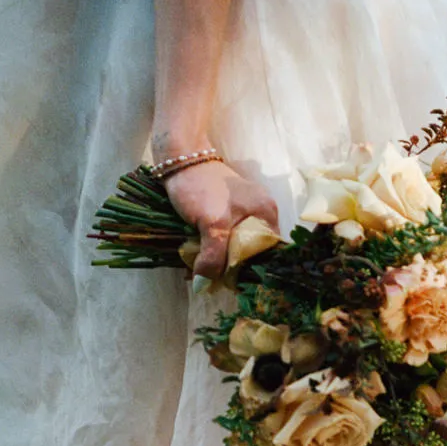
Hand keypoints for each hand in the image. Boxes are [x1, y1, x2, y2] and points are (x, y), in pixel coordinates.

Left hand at [163, 160, 279, 280]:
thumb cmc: (200, 186)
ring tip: (199, 270)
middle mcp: (262, 214)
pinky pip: (225, 238)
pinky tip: (197, 256)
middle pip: (251, 252)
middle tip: (208, 279)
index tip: (229, 283)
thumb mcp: (211, 225)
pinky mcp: (228, 213)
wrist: (178, 158)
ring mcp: (245, 212)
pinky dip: (212, 249)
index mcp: (267, 214)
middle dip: (230, 268)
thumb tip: (204, 287)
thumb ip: (213, 257)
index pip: (268, 254)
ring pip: (235, 247)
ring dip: (219, 261)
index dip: (250, 271)